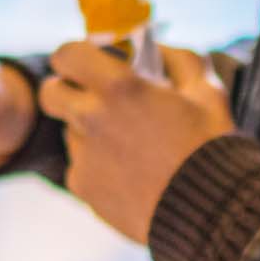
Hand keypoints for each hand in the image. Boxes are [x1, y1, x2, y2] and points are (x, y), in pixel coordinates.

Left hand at [38, 42, 236, 244]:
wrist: (208, 212)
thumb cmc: (209, 146)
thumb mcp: (206, 90)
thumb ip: (176, 58)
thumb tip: (155, 48)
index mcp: (118, 87)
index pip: (67, 54)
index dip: (74, 56)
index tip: (88, 63)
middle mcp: (90, 118)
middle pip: (50, 93)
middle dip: (65, 90)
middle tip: (94, 99)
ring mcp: (82, 155)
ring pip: (70, 131)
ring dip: (89, 131)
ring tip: (132, 147)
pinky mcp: (82, 186)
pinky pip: (80, 166)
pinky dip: (98, 165)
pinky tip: (131, 174)